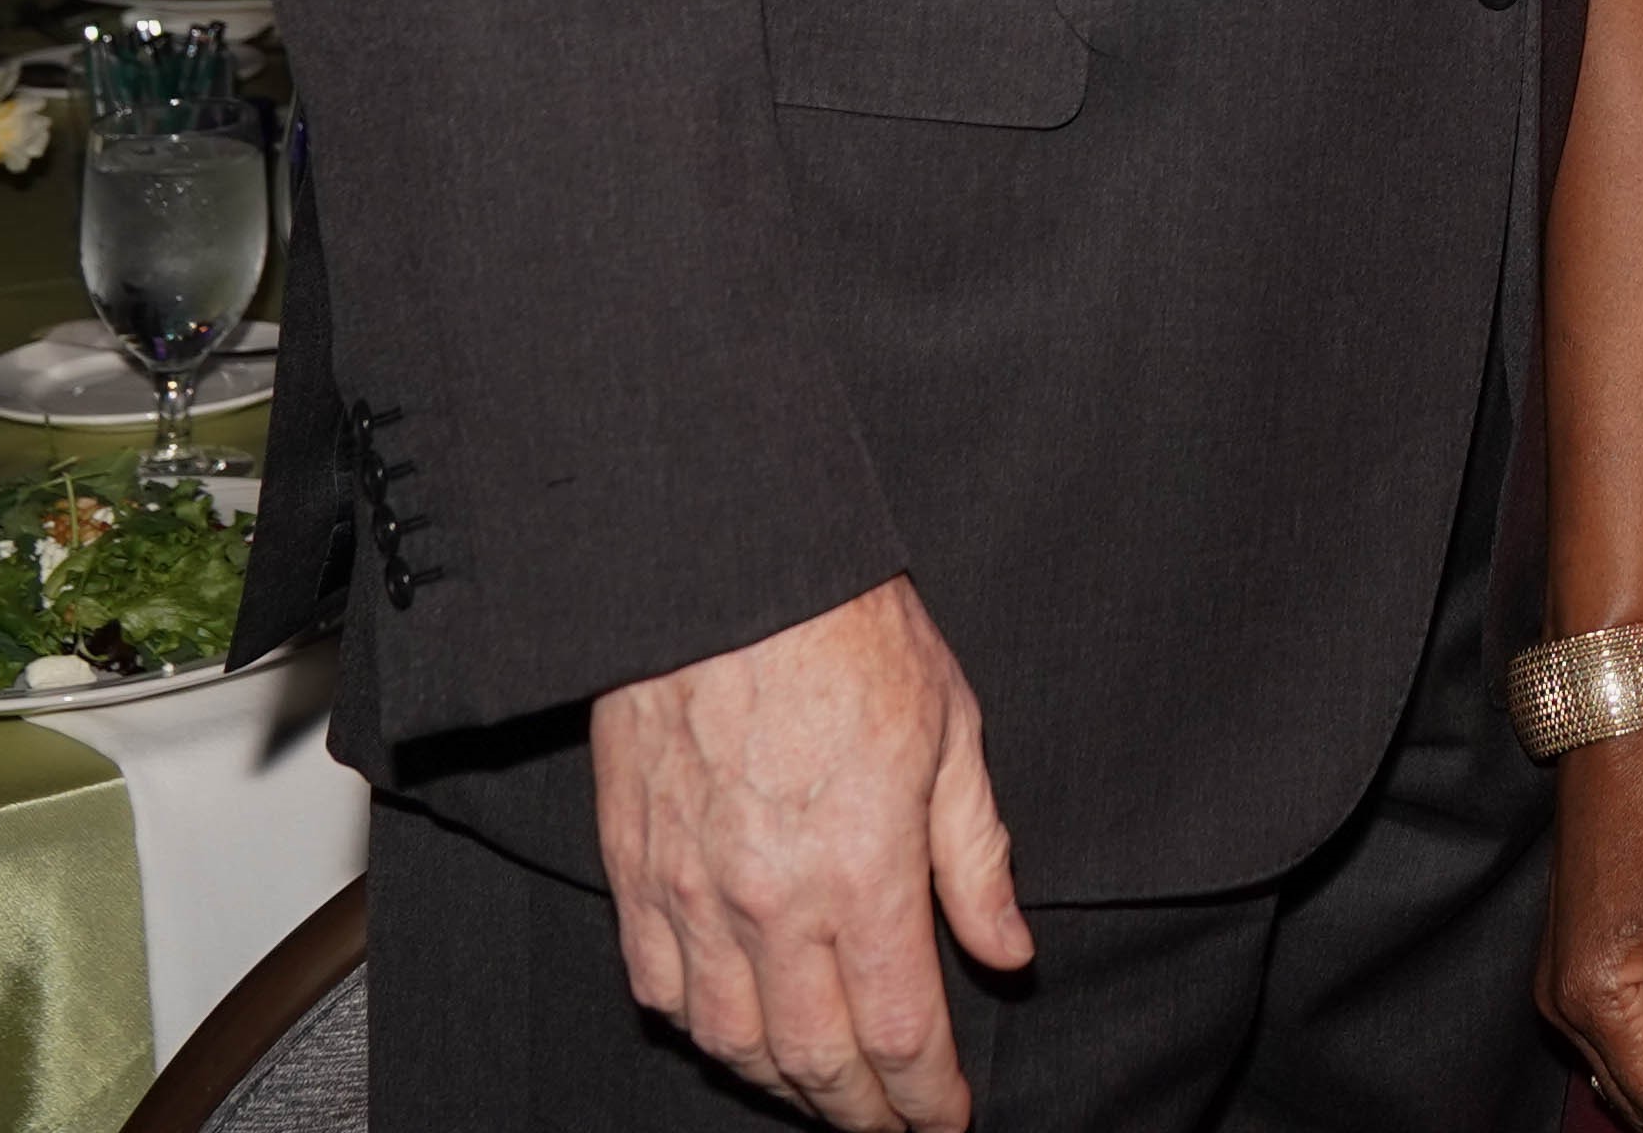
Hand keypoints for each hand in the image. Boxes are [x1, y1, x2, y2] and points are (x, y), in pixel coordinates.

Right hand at [588, 577, 1030, 1130]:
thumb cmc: (848, 630)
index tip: (948, 1119)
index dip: (929, 1097)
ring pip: (731, 1042)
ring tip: (824, 1090)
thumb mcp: (953, 730)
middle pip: (815, 1060)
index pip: (901, 1032)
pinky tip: (735, 1033)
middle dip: (861, 1113)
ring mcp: (692, 892)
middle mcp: (771, 902)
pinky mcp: (635, 869)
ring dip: (782, 1084)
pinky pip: (658, 987)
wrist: (726, 566)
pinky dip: (701, 1031)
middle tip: (894, 1125)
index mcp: (862, 870)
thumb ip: (977, 858)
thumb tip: (1008, 954)